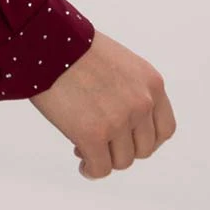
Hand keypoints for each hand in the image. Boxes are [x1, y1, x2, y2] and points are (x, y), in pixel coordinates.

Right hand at [28, 29, 174, 179]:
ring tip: (84, 150)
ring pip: (121, 161)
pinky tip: (82, 165)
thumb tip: (123, 126)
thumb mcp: (118, 63)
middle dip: (121, 149)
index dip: (145, 139)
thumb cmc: (74, 46)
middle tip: (100, 143)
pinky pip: (100, 168)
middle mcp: (141, 103)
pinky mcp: (93, 134)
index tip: (127, 139)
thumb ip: (130, 91)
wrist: (45, 39)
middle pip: (142, 149)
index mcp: (151, 84)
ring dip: (104, 159)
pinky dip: (91, 170)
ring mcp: (119, 120)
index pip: (164, 129)